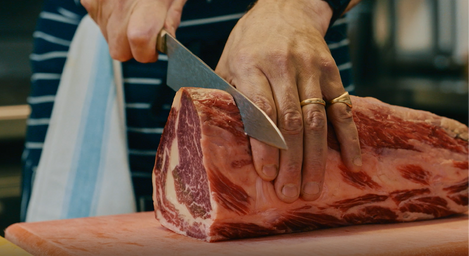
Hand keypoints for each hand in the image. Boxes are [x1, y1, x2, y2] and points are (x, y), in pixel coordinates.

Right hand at [81, 0, 186, 62]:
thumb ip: (170, 19)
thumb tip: (165, 43)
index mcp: (145, 3)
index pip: (139, 42)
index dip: (148, 52)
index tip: (155, 49)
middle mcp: (119, 4)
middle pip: (119, 50)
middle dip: (134, 49)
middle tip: (146, 35)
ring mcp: (100, 2)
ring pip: (108, 39)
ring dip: (122, 35)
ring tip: (134, 13)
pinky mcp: (89, 0)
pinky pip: (99, 23)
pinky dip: (111, 21)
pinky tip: (122, 6)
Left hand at [215, 0, 361, 202]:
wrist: (285, 9)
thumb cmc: (249, 42)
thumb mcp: (227, 62)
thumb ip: (227, 96)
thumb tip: (218, 139)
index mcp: (251, 64)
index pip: (261, 109)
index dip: (265, 144)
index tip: (268, 175)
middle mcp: (282, 66)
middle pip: (291, 121)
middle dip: (291, 161)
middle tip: (289, 193)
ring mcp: (310, 68)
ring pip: (317, 119)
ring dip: (316, 158)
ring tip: (312, 189)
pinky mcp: (331, 72)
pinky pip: (343, 108)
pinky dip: (349, 137)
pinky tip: (352, 163)